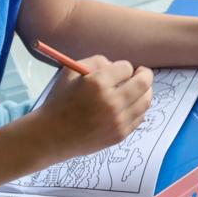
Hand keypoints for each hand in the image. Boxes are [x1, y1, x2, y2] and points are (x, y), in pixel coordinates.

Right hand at [35, 55, 153, 157]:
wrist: (52, 135)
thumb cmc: (60, 101)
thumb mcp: (71, 71)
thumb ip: (96, 61)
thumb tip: (118, 65)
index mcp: (98, 83)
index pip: (126, 68)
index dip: (123, 67)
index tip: (120, 70)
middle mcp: (111, 102)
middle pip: (144, 83)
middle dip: (144, 74)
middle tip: (141, 73)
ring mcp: (118, 120)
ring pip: (146, 101)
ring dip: (145, 91)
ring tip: (138, 89)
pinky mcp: (120, 134)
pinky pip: (140, 117)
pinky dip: (138, 109)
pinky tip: (131, 105)